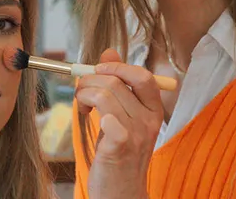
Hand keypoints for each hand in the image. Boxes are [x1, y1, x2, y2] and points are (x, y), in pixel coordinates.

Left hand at [76, 49, 163, 198]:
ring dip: (85, 94)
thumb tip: (108, 51)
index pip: (142, 76)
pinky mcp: (120, 147)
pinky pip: (107, 117)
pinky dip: (92, 111)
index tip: (98, 70)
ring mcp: (137, 134)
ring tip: (82, 107)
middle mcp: (149, 121)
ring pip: (106, 94)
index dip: (117, 66)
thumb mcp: (122, 116)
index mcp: (154, 111)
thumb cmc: (119, 154)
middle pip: (117, 82)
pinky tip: (88, 119)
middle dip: (91, 80)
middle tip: (81, 92)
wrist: (121, 194)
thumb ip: (118, 84)